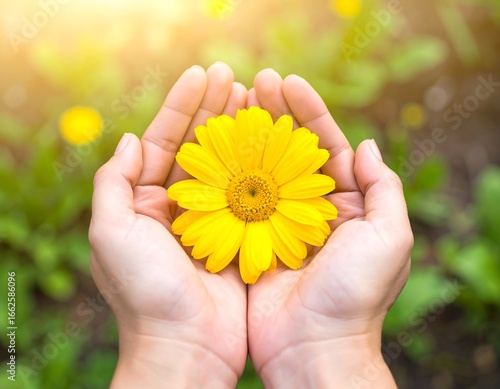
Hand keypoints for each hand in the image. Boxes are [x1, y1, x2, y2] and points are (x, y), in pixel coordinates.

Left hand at [89, 63, 248, 387]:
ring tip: (257, 97)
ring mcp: (210, 220)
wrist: (186, 348)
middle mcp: (176, 207)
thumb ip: (114, 183)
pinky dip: (261, 167)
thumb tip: (129, 138)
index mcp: (144, 202)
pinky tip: (275, 141)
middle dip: (214, 110)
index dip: (181, 105)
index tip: (204, 74)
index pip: (162, 140)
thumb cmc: (143, 294)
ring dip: (240, 131)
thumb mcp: (111, 233)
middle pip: (196, 147)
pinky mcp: (238, 236)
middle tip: (235, 76)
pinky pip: (250, 193)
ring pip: (227, 165)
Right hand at [246, 70, 413, 387]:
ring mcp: (280, 223)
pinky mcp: (253, 240)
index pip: (327, 145)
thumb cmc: (356, 296)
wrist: (314, 348)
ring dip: (250, 137)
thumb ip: (383, 189)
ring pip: (263, 170)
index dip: (309, 112)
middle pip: (292, 151)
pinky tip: (215, 147)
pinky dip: (229, 173)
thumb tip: (366, 146)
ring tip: (233, 104)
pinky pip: (240, 199)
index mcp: (347, 204)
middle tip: (255, 83)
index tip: (287, 83)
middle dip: (276, 116)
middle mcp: (312, 209)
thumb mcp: (389, 238)